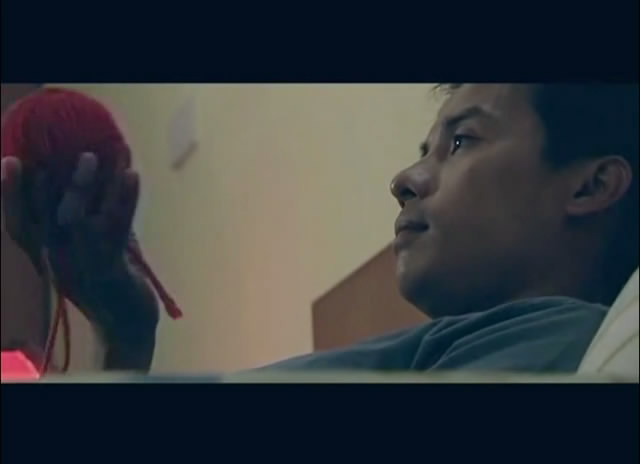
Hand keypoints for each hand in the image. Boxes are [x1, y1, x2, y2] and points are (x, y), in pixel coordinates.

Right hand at [1, 153, 158, 349]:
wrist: (126, 324)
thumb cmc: (107, 279)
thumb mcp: (89, 249)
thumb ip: (89, 218)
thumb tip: (99, 169)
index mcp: (47, 257)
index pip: (20, 226)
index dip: (12, 195)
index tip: (10, 160)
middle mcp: (58, 261)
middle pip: (42, 219)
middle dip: (44, 182)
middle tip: (51, 149)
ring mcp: (83, 266)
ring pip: (76, 221)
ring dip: (83, 186)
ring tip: (92, 156)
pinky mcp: (110, 270)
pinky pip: (116, 230)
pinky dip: (125, 200)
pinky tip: (132, 176)